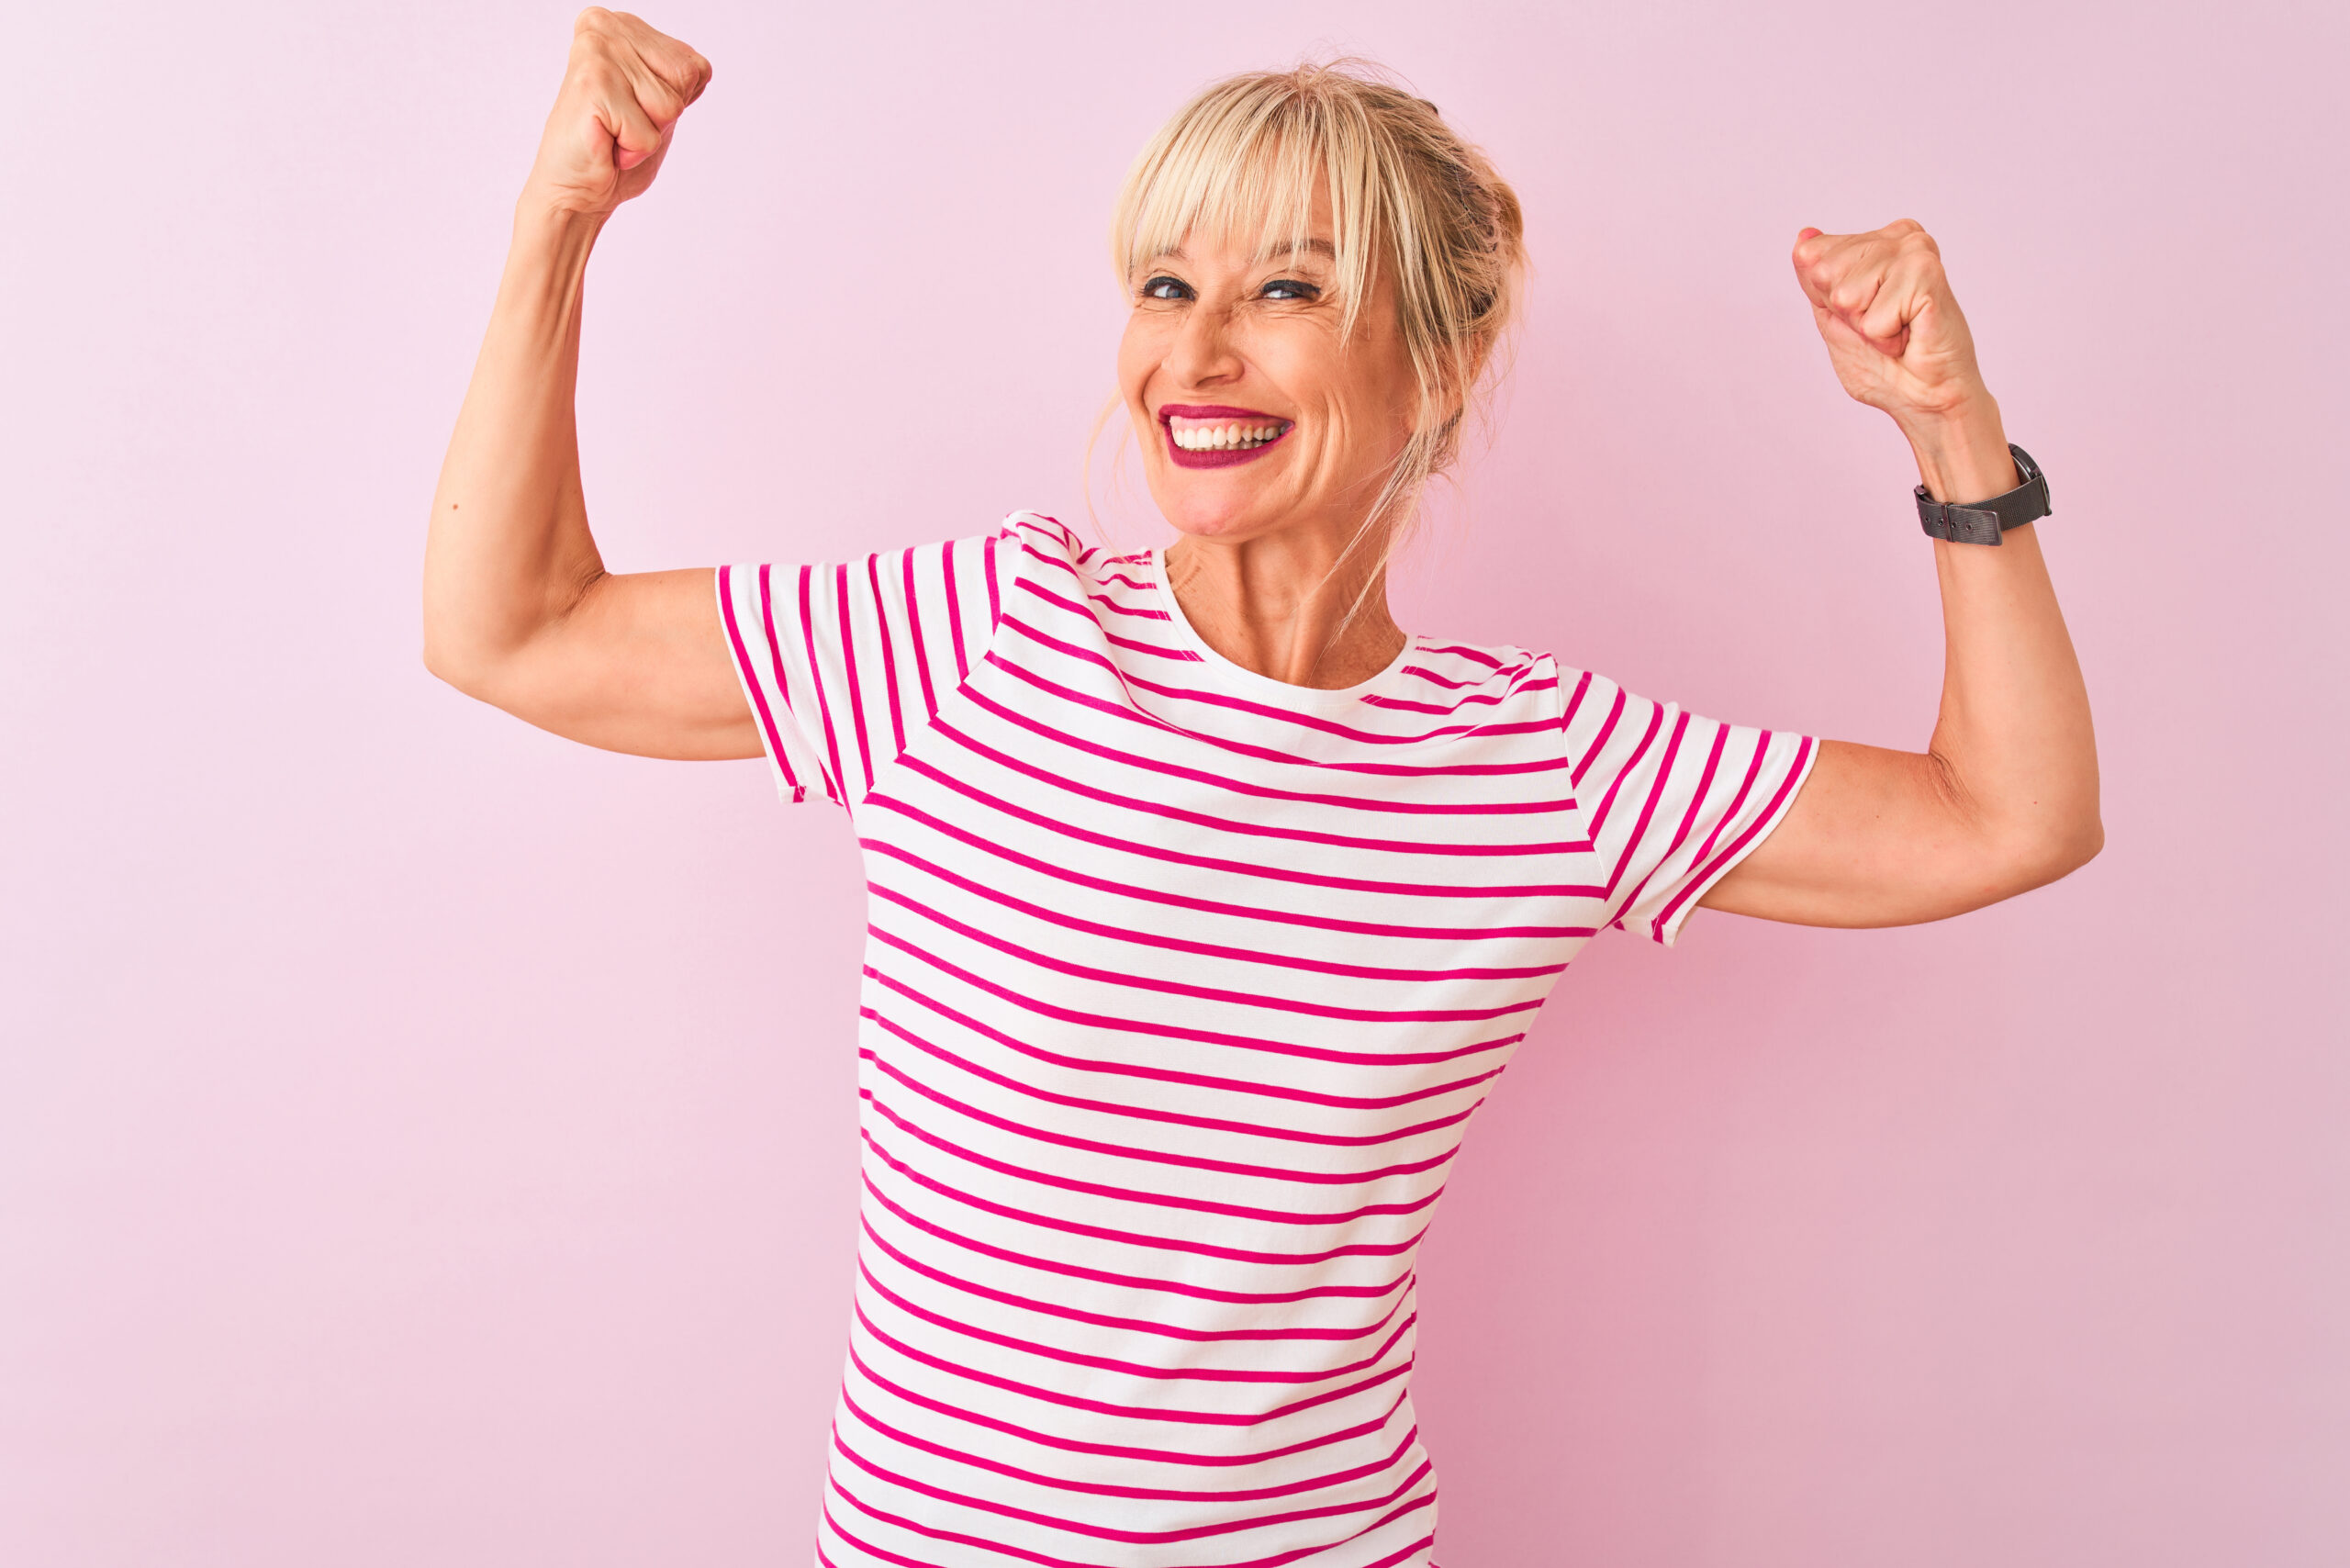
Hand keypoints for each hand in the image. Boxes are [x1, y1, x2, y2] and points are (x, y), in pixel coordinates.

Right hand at [522, 9, 711, 220]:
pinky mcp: (592, 85)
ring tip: (614, 133)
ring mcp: (597, 52)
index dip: (675, 102)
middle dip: (663, 117)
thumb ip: (677, 76)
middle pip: (685, 81)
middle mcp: (605, 27)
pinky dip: (633, 151)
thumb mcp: (659, 102)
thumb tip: (700, 66)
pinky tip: (604, 143)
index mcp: (622, 25)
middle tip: (625, 124)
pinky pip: (648, 133)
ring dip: (647, 134)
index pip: (696, 67)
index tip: (637, 109)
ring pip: (669, 106)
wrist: (575, 188)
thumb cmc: (615, 148)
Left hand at [1792, 220, 1989, 431]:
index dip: (1827, 300)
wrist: (1927, 398)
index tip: (1862, 315)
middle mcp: (1899, 237)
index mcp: (1876, 242)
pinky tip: (1910, 335)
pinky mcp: (1926, 273)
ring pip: (1845, 295)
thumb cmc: (1886, 365)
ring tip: (1898, 331)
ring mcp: (1915, 251)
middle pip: (1823, 272)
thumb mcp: (1832, 316)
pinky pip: (1872, 316)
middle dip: (1845, 313)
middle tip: (1882, 326)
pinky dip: (1884, 338)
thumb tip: (1804, 237)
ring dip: (1865, 327)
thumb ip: (1815, 278)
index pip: (1810, 256)